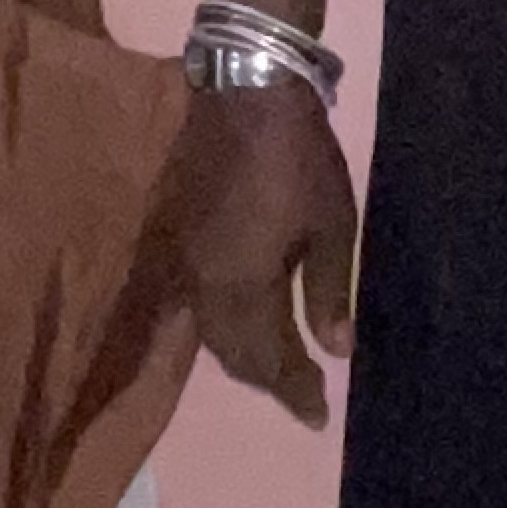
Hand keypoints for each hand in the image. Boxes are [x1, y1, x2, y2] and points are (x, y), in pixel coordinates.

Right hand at [158, 85, 358, 429]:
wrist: (244, 91)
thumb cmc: (299, 157)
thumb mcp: (333, 223)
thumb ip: (329, 291)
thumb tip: (335, 351)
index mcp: (241, 285)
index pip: (267, 359)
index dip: (294, 389)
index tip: (319, 416)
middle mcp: (201, 286)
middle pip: (231, 353)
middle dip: (267, 378)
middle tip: (302, 393)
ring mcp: (180, 261)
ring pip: (206, 332)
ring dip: (240, 355)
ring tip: (276, 366)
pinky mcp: (171, 237)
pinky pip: (190, 303)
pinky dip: (217, 324)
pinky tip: (236, 321)